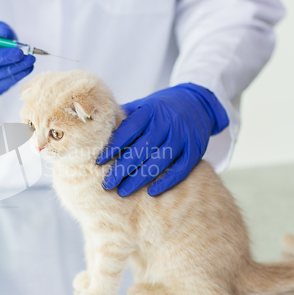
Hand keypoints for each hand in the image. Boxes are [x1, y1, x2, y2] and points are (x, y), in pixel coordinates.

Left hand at [97, 83, 228, 196]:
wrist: (198, 102)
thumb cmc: (160, 108)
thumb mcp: (142, 105)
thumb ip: (123, 118)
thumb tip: (96, 131)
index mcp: (150, 110)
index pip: (129, 130)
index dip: (113, 147)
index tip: (98, 162)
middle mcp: (167, 122)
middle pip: (142, 149)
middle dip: (122, 168)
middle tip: (107, 184)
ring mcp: (183, 136)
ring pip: (160, 161)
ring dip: (140, 178)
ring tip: (123, 191)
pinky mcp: (196, 149)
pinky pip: (181, 169)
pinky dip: (166, 181)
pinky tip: (151, 192)